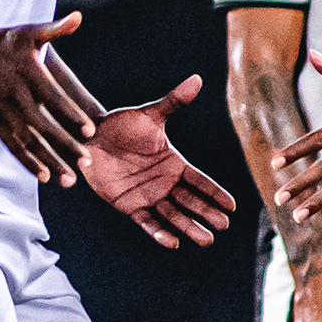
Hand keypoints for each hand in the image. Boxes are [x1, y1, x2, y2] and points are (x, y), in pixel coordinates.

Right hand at [0, 12, 95, 184]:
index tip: (90, 131)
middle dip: (64, 144)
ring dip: (48, 160)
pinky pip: (10, 144)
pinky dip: (26, 161)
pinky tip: (44, 176)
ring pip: (26, 139)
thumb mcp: (29, 31)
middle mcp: (13, 92)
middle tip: (86, 161)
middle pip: (41, 124)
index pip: (52, 96)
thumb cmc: (4, 40)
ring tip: (68, 178)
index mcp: (26, 70)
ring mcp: (0, 108)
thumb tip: (78, 18)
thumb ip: (56, 28)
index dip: (70, 114)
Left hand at [79, 74, 236, 248]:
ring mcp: (148, 195)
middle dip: (207, 214)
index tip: (231, 206)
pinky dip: (159, 232)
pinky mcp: (129, 205)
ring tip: (206, 240)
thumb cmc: (121, 123)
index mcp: (174, 162)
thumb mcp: (150, 114)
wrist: (89, 137)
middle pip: (191, 201)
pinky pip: (147, 221)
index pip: (200, 181)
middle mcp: (164, 181)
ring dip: (189, 228)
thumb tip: (197, 79)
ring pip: (173, 215)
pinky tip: (173, 242)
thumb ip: (174, 102)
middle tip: (222, 227)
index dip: (215, 193)